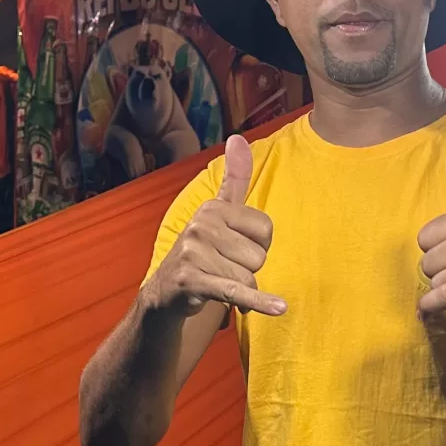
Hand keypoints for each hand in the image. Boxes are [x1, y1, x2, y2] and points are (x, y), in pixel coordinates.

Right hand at [145, 135, 285, 317]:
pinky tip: (279, 308)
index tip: (233, 249)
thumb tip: (238, 138)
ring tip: (216, 282)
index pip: (266, 230)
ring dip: (240, 289)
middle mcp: (201, 225)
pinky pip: (238, 291)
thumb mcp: (218, 214)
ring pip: (250, 277)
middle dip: (247, 269)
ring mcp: (193, 253)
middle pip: (259, 255)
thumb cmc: (201, 252)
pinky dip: (258, 302)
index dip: (256, 246)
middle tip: (222, 269)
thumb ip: (233, 178)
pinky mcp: (192, 281)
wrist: (166, 293)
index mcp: (213, 208)